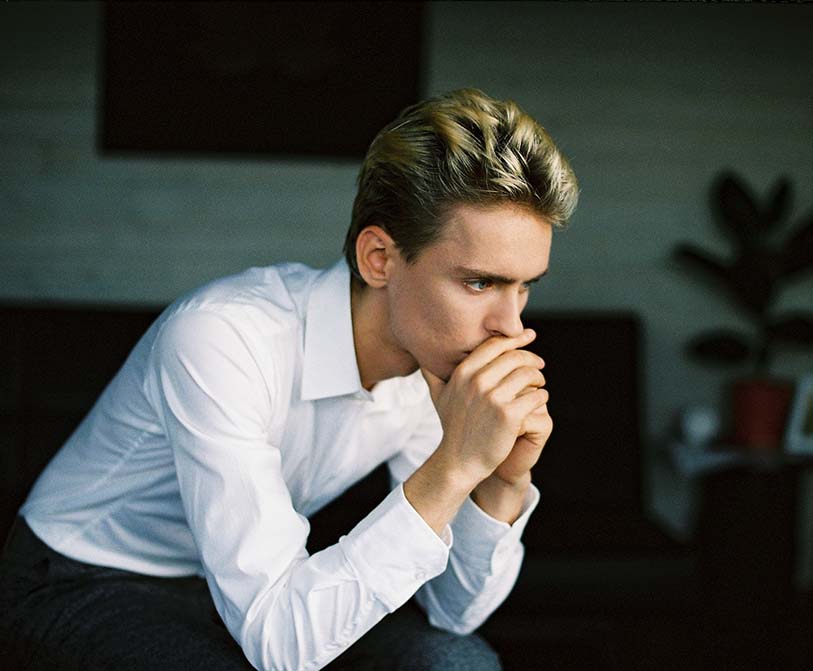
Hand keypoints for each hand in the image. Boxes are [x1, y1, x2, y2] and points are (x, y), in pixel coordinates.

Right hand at [421, 329, 547, 487]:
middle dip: (531, 358)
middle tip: (539, 364)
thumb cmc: (453, 428)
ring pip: (528, 374)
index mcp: (463, 373)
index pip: (494, 345)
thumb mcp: (438, 397)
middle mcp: (477, 381)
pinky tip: (540, 399)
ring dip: (538, 377)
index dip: (514, 338)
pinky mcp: (509, 415)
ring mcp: (493, 398)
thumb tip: (423, 356)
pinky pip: (536, 396)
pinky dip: (541, 396)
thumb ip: (432, 374)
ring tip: (539, 384)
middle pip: (515, 357)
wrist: (460, 461)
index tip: (528, 335)